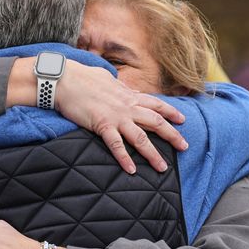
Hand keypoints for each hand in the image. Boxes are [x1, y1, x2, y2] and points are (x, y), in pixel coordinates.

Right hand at [56, 61, 187, 173]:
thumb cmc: (82, 77)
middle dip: (172, 135)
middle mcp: (126, 106)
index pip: (155, 104)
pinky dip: (124, 158)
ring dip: (153, 154)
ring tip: (162, 167)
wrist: (64, 79)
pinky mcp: (102, 124)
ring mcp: (115, 116)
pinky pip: (116, 145)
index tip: (182, 120)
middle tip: (184, 147)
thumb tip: (127, 89)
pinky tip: (131, 170)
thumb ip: (120, 87)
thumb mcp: (107, 79)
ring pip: (140, 137)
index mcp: (128, 95)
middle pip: (155, 122)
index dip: (171, 112)